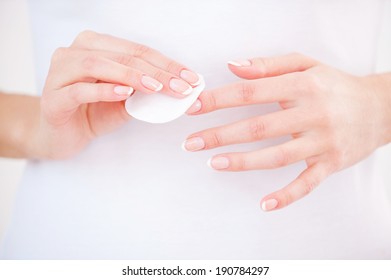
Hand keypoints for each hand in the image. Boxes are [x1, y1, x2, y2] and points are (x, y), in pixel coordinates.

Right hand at [33, 30, 199, 158]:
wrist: (61, 136)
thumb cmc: (94, 113)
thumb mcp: (124, 101)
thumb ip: (144, 91)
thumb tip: (178, 89)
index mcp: (96, 46)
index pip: (137, 50)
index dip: (166, 63)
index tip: (191, 78)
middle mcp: (75, 52)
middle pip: (122, 55)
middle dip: (156, 71)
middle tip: (181, 86)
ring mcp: (60, 72)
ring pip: (98, 64)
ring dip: (131, 76)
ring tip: (156, 88)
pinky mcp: (53, 97)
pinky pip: (80, 90)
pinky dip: (104, 91)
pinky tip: (125, 94)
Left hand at [184, 53, 390, 210]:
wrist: (381, 107)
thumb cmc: (336, 85)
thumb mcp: (306, 65)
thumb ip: (268, 65)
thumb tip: (233, 67)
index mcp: (303, 86)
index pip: (251, 92)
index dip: (219, 99)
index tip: (194, 107)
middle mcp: (312, 114)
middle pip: (259, 127)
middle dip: (221, 135)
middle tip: (191, 142)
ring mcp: (322, 142)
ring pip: (277, 156)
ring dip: (243, 162)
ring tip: (214, 163)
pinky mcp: (331, 164)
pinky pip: (307, 184)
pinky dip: (286, 196)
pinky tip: (265, 204)